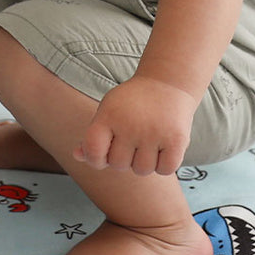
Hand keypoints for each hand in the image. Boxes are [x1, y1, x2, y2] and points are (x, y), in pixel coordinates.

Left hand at [72, 76, 196, 176]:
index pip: (93, 151)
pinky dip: (164, 164)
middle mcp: (130, 124)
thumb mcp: (108, 111)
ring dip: (145, 162)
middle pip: (119, 165)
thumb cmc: (132, 103)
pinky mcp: (176, 140)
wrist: (168, 83)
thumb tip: (78, 156)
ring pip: (142, 170)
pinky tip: (163, 146)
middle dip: (124, 158)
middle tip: (133, 139)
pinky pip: (164, 170)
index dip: (96, 158)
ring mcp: (154, 133)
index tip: (104, 152)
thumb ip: (93, 136)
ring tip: (148, 141)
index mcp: (109, 115)